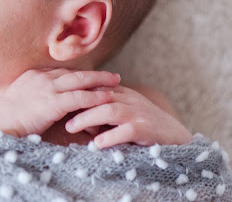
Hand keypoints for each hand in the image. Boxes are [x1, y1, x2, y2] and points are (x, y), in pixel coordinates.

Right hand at [0, 68, 119, 137]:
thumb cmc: (4, 121)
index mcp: (32, 76)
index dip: (78, 76)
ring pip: (80, 81)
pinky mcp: (53, 102)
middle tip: (112, 75)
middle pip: (74, 73)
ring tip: (116, 82)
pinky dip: (96, 96)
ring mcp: (47, 88)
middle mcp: (41, 77)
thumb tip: (42, 108)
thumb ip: (33, 100)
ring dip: (100, 81)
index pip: (61, 73)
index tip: (91, 77)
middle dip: (94, 74)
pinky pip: (80, 97)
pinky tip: (108, 98)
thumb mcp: (18, 103)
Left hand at [64, 85, 192, 147]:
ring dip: (88, 119)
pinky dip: (110, 137)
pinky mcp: (146, 129)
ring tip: (71, 128)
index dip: (75, 92)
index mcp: (121, 92)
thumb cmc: (142, 126)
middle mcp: (128, 98)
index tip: (55, 98)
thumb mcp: (121, 115)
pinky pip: (126, 131)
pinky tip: (96, 144)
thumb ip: (100, 115)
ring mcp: (138, 113)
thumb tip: (76, 121)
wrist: (175, 135)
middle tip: (58, 114)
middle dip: (77, 105)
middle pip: (98, 96)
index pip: (94, 87)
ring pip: (109, 110)